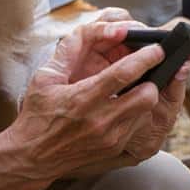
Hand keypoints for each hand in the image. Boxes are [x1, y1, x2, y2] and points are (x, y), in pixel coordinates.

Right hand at [6, 21, 187, 180]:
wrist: (32, 157)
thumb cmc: (37, 114)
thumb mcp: (44, 79)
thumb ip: (67, 53)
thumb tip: (93, 32)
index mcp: (83, 98)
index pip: (124, 74)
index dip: (145, 58)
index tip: (157, 49)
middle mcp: (101, 119)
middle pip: (147, 96)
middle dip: (153, 80)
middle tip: (149, 71)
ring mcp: (110, 137)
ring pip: (147, 111)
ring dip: (146, 97)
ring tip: (138, 87)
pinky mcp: (114, 147)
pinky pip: (138, 126)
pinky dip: (138, 113)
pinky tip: (127, 105)